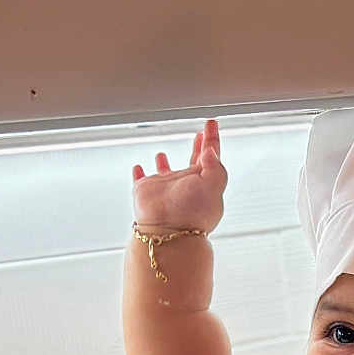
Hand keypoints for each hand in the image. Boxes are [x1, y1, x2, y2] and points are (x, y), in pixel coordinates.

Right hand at [132, 118, 226, 232]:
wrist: (167, 231)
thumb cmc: (192, 212)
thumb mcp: (213, 184)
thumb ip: (215, 166)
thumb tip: (210, 150)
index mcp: (205, 181)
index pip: (211, 154)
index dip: (212, 138)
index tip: (212, 123)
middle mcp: (186, 184)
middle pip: (193, 161)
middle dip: (197, 147)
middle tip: (199, 135)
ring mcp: (165, 188)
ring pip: (165, 172)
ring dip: (163, 163)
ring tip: (162, 154)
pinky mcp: (146, 192)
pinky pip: (140, 180)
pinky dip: (138, 173)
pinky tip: (138, 168)